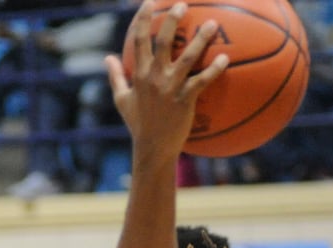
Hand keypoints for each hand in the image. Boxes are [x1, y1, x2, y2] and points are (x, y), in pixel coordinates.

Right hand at [104, 1, 228, 161]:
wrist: (153, 148)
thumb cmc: (138, 124)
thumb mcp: (122, 99)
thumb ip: (116, 76)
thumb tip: (107, 58)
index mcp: (139, 73)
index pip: (139, 39)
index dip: (143, 18)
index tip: (150, 2)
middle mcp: (154, 76)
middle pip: (163, 41)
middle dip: (172, 20)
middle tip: (183, 5)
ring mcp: (171, 87)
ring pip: (187, 57)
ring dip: (201, 39)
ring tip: (213, 23)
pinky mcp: (185, 100)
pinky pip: (202, 81)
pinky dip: (214, 70)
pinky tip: (225, 59)